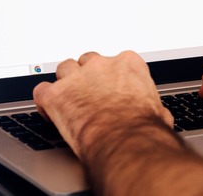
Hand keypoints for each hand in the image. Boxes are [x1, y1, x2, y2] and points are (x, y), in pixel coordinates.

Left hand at [33, 51, 173, 158]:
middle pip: (88, 61)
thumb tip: (161, 117)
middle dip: (87, 76)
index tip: (111, 88)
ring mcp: (76, 78)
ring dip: (65, 82)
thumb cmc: (142, 127)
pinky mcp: (56, 95)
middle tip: (88, 93)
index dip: (111, 76)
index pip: (116, 61)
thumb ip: (152, 106)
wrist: (125, 141)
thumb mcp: (157, 111)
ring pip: (64, 69)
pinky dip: (44, 101)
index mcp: (128, 64)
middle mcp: (101, 65)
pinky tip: (50, 110)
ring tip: (67, 98)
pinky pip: (42, 90)